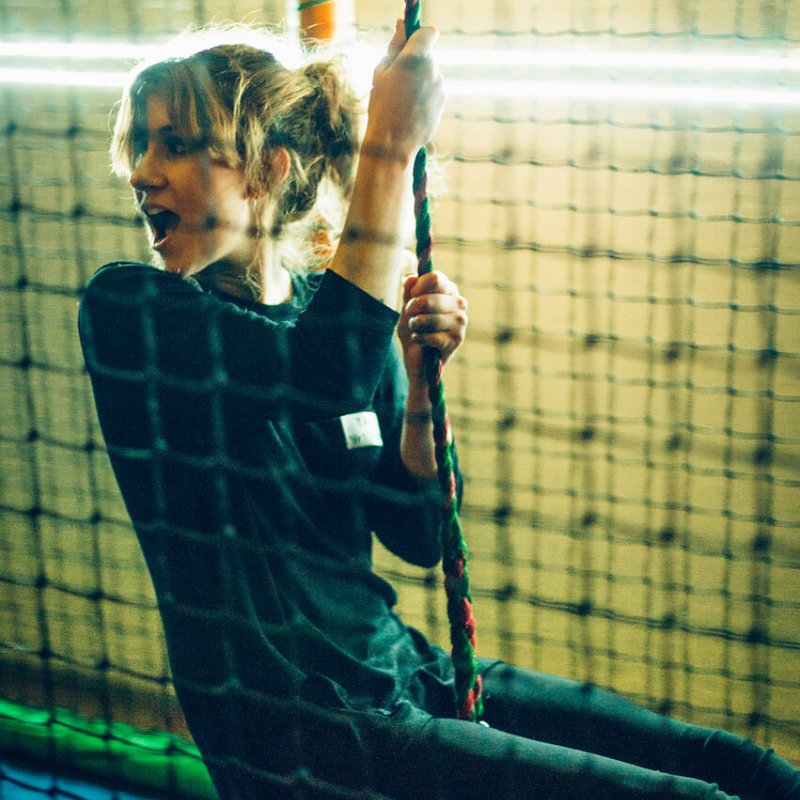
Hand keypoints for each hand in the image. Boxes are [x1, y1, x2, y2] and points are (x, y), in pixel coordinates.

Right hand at [363, 19, 444, 164]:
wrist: (393, 143)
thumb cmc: (382, 106)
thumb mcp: (381, 72)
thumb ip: (395, 46)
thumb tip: (401, 25)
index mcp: (416, 58)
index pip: (428, 32)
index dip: (419, 36)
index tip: (409, 44)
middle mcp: (433, 70)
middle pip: (427, 56)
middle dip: (415, 63)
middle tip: (396, 80)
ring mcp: (440, 87)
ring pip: (430, 75)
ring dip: (419, 81)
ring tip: (402, 100)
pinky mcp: (443, 102)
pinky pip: (433, 91)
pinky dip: (424, 96)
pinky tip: (410, 110)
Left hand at [398, 270, 467, 381]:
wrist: (418, 358)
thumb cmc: (415, 328)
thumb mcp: (407, 307)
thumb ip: (408, 292)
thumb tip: (409, 278)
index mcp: (448, 289)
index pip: (435, 278)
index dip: (417, 288)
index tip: (410, 296)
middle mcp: (459, 302)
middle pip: (429, 299)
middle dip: (412, 309)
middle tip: (410, 316)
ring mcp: (461, 321)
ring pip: (429, 319)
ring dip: (415, 325)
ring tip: (415, 329)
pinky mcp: (457, 340)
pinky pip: (432, 337)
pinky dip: (419, 338)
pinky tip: (419, 340)